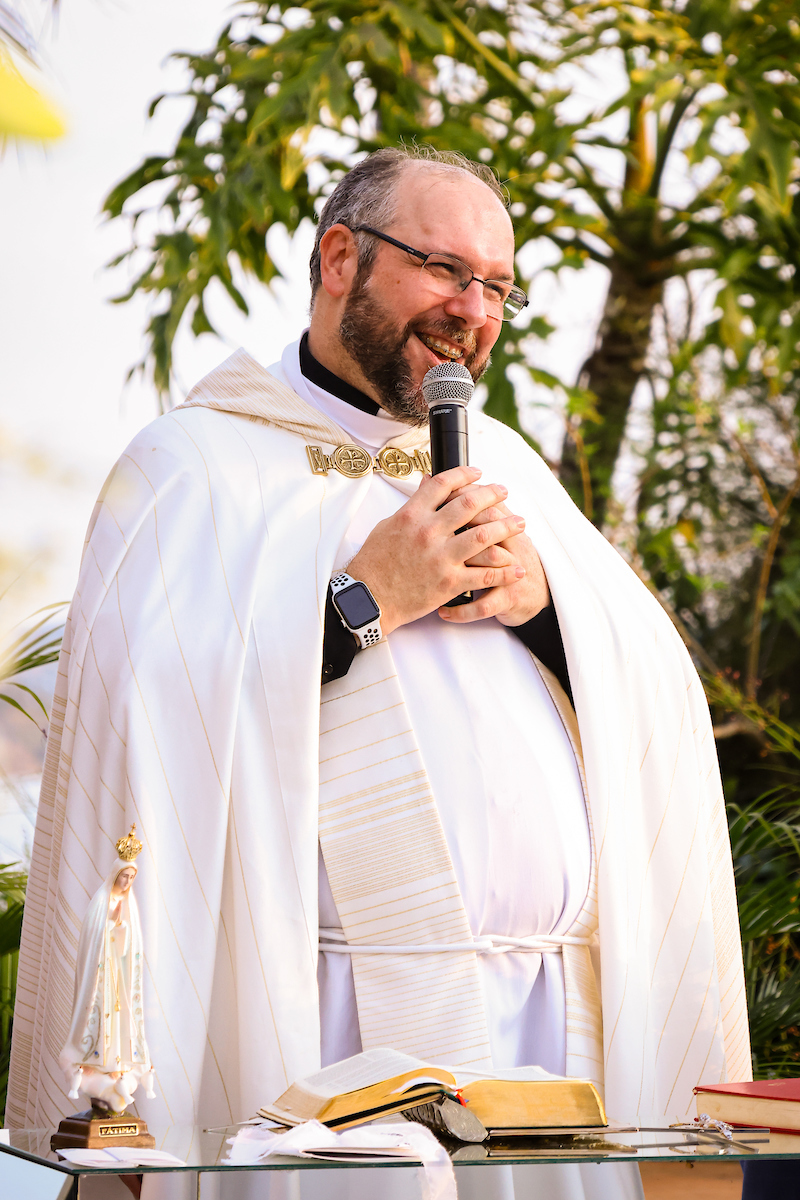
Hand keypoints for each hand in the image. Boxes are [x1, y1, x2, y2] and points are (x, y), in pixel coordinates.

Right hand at [346, 465, 527, 634]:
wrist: (369, 598)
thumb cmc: (374, 563)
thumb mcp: (388, 526)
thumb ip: (412, 506)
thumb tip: (427, 483)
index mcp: (412, 515)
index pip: (443, 484)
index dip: (464, 475)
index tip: (478, 473)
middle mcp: (429, 532)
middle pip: (469, 504)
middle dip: (492, 495)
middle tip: (504, 492)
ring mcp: (441, 558)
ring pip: (484, 536)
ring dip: (506, 528)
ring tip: (520, 524)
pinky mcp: (449, 582)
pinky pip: (485, 575)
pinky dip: (505, 571)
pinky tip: (517, 568)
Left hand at [437, 490, 549, 627]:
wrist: (535, 593)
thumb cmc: (507, 558)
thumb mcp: (495, 532)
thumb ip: (471, 510)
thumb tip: (440, 484)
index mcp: (503, 527)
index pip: (486, 505)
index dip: (464, 499)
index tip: (439, 500)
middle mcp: (510, 546)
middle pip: (489, 528)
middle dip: (461, 528)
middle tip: (433, 535)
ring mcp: (511, 573)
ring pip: (490, 561)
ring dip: (462, 566)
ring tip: (437, 571)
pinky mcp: (508, 598)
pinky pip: (485, 605)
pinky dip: (462, 611)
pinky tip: (443, 612)